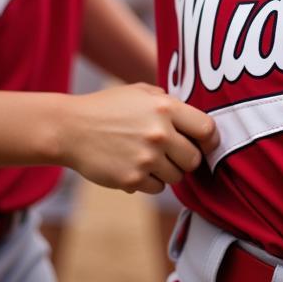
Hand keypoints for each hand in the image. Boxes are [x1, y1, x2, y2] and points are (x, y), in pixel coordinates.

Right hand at [59, 83, 218, 193]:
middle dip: (187, 158)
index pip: (207, 129)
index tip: (207, 144)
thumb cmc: (108, 107)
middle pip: (194, 159)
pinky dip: (149, 182)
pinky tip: (134, 166)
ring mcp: (146, 158)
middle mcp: (160, 133)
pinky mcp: (133, 179)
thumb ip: (169, 102)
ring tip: (148, 158)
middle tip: (173, 153)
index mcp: (166, 108)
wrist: (72, 128)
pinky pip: (156, 188)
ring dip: (167, 171)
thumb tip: (194, 119)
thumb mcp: (141, 92)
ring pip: (176, 177)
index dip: (210, 139)